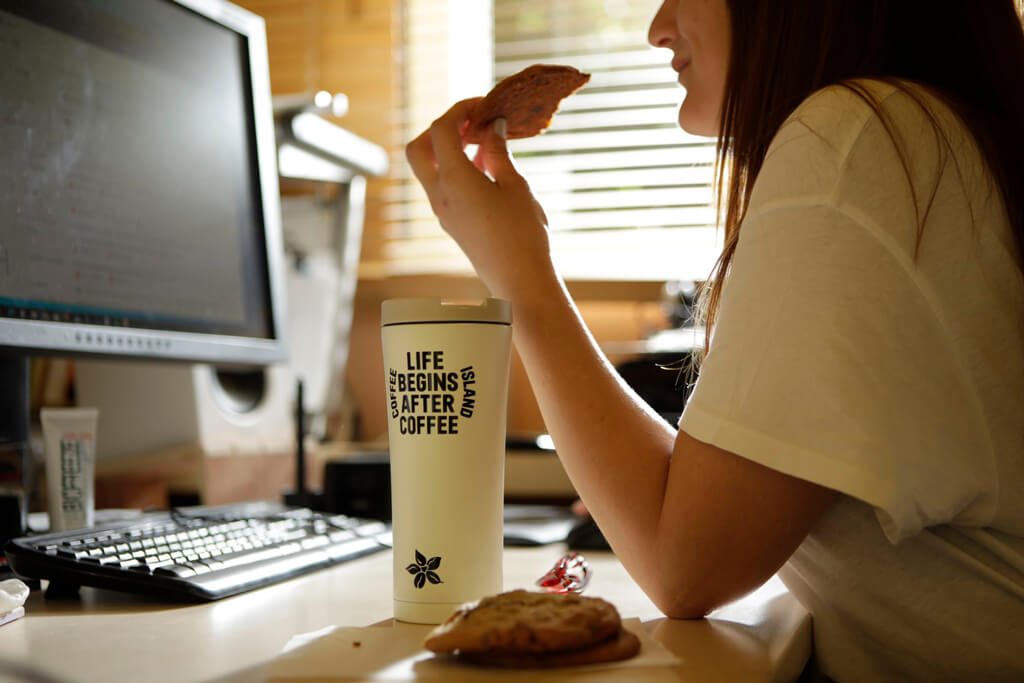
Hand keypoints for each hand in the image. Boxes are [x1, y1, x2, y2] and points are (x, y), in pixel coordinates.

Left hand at [405, 98, 552, 297]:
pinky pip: (443, 187)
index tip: (482, 105)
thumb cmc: (523, 234)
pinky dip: (457, 170)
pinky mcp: (452, 223)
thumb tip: (492, 126)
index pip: (441, 130)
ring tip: (485, 145)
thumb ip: (498, 152)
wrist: (520, 282)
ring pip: (429, 169)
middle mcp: (439, 195)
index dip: (459, 110)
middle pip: (419, 149)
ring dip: (449, 150)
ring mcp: (443, 212)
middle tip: (471, 124)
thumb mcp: (515, 185)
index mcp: (454, 180)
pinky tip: (488, 170)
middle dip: (440, 130)